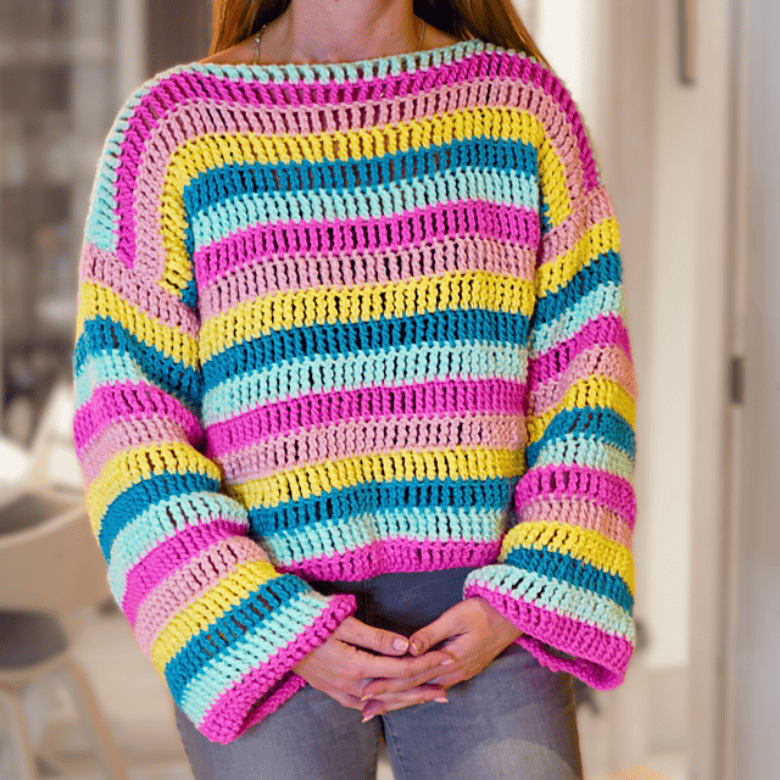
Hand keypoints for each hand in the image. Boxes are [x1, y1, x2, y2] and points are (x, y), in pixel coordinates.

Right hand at [292, 616, 453, 712]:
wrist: (275, 635)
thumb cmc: (310, 621)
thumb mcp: (345, 623)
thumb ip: (377, 637)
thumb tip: (407, 645)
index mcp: (356, 665)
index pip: (401, 669)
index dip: (426, 664)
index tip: (446, 658)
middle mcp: (350, 684)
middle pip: (396, 689)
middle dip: (423, 688)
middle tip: (446, 689)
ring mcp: (340, 690)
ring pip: (381, 699)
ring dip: (407, 699)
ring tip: (428, 698)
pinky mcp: (332, 691)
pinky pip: (362, 704)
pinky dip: (381, 704)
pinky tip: (390, 705)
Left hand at [360, 598, 521, 719]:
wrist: (513, 616)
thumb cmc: (484, 611)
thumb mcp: (456, 617)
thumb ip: (431, 633)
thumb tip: (408, 647)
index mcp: (449, 660)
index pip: (411, 676)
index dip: (388, 684)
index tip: (367, 690)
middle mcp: (453, 672)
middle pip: (415, 690)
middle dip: (389, 699)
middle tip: (365, 709)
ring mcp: (460, 673)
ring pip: (424, 691)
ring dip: (402, 699)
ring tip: (381, 708)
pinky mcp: (463, 669)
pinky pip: (436, 686)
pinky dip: (419, 693)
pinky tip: (412, 698)